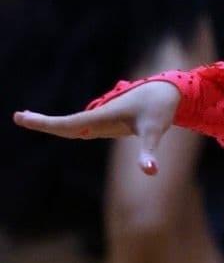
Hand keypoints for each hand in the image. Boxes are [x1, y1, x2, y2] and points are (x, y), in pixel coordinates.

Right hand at [14, 79, 180, 175]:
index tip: (24, 117)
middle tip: (18, 117)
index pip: (69, 124)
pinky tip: (59, 128)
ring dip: (49, 123)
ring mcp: (102, 119)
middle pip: (66, 124)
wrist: (167, 91)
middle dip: (42, 122)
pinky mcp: (107, 122)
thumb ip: (149, 152)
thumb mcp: (155, 131)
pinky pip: (82, 126)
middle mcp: (99, 117)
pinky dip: (65, 127)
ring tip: (25, 117)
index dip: (46, 123)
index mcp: (103, 116)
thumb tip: (150, 171)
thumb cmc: (159, 109)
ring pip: (71, 124)